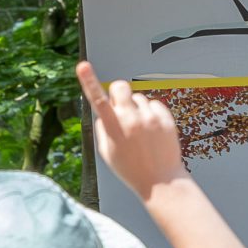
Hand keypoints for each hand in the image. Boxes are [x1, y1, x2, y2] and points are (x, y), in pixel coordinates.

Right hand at [76, 61, 186, 198]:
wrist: (161, 181)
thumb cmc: (130, 169)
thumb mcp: (107, 153)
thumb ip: (103, 128)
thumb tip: (104, 111)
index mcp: (113, 129)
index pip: (98, 100)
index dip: (89, 81)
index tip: (82, 65)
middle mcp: (131, 120)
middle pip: (121, 87)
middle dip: (118, 92)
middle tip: (121, 106)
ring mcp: (150, 118)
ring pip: (138, 98)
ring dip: (136, 108)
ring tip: (140, 130)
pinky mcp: (165, 119)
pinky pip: (154, 105)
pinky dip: (151, 114)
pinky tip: (152, 131)